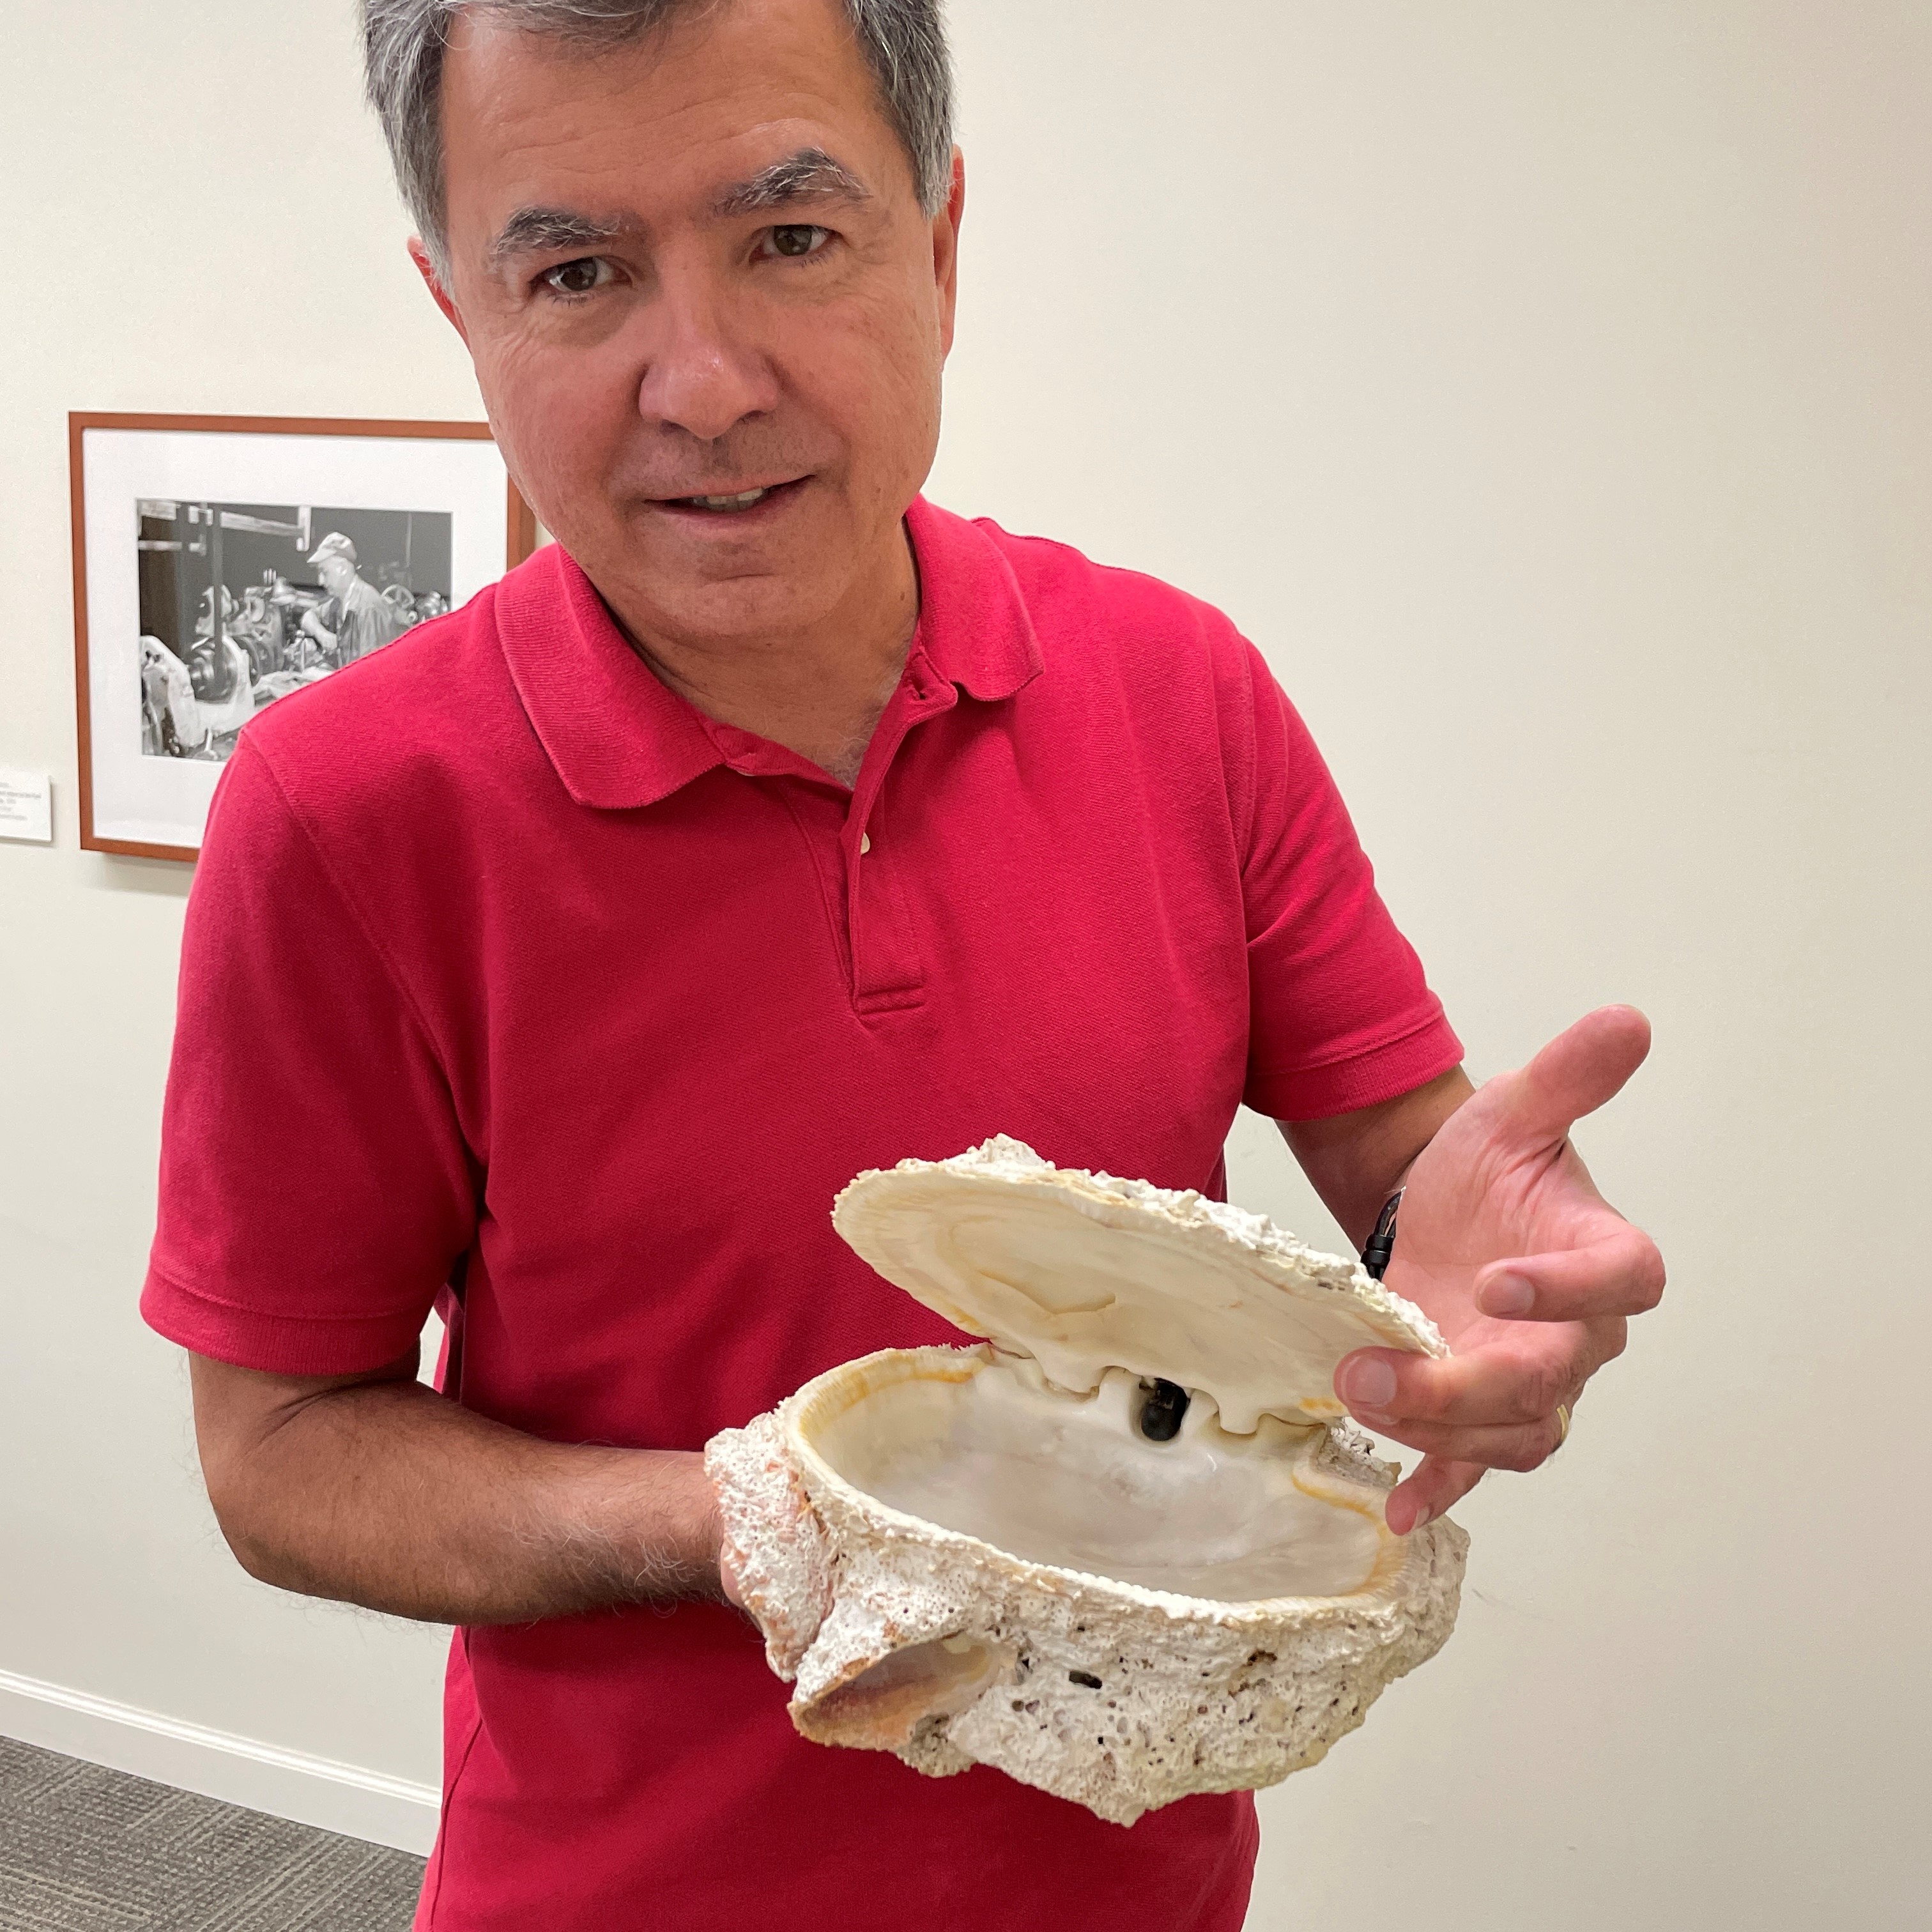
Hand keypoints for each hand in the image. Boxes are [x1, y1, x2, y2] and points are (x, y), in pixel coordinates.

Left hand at [1334, 1006, 1664, 1533]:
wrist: (1442, 1211)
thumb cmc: (1490, 1167)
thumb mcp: (1514, 1112)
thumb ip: (1568, 1075)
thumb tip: (1626, 1019)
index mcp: (1605, 1257)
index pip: (1620, 1282)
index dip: (1567, 1289)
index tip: (1494, 1277)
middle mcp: (1580, 1335)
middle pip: (1548, 1378)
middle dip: (1464, 1382)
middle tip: (1376, 1366)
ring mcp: (1531, 1382)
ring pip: (1511, 1432)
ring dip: (1436, 1428)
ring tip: (1358, 1394)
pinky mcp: (1480, 1413)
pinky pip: (1475, 1464)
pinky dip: (1439, 1487)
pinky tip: (1398, 1506)